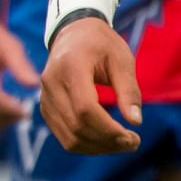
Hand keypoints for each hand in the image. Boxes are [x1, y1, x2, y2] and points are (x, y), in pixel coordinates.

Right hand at [39, 18, 142, 153]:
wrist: (73, 33)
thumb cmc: (101, 44)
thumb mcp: (121, 60)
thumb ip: (129, 90)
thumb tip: (135, 122)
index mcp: (69, 66)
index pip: (85, 108)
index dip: (109, 129)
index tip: (134, 136)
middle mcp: (50, 82)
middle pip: (77, 126)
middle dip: (108, 142)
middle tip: (133, 142)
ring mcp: (44, 96)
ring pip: (68, 137)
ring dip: (97, 148)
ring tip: (121, 143)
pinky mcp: (45, 106)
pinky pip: (63, 135)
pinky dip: (86, 144)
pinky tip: (105, 139)